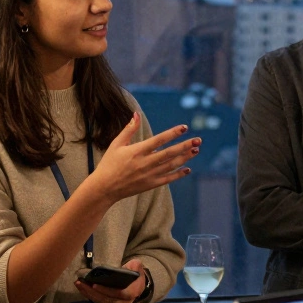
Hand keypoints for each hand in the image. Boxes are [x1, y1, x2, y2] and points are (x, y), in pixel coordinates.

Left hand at [75, 258, 145, 302]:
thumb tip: (131, 265)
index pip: (119, 293)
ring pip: (102, 302)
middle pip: (107, 299)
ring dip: (89, 294)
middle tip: (81, 283)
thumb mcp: (137, 268)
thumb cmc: (135, 276)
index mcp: (133, 292)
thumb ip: (135, 266)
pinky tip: (83, 290)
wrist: (137, 288)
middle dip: (92, 292)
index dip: (107, 290)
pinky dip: (91, 297)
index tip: (94, 285)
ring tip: (79, 285)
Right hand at [83, 113, 199, 204]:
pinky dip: (178, 174)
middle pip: (169, 153)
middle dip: (185, 146)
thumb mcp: (116, 144)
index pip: (158, 140)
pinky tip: (188, 169)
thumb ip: (129, 129)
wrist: (104, 188)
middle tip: (198, 140)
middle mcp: (145, 163)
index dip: (172, 133)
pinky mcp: (150, 185)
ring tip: (196, 150)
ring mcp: (148, 175)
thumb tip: (136, 113)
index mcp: (136, 151)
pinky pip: (168, 179)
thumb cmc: (109, 163)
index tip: (184, 127)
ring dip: (185, 158)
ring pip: (171, 165)